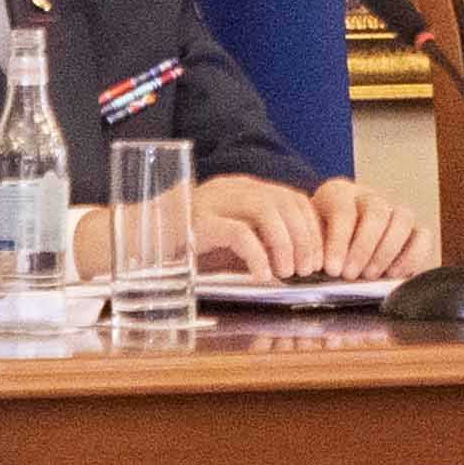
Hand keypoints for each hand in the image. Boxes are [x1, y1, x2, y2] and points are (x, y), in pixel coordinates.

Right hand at [184, 176, 319, 277]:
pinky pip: (239, 233)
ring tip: (288, 273)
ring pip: (266, 210)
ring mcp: (214, 201)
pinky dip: (258, 256)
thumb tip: (305, 264)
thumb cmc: (193, 250)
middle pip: (285, 202)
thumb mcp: (236, 244)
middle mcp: (232, 188)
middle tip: (308, 270)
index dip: (313, 228)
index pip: (294, 199)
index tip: (320, 259)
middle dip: (305, 238)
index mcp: (246, 190)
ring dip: (286, 244)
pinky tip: (262, 276)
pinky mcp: (198, 222)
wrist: (142, 247)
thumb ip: (266, 244)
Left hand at [301, 176, 430, 276]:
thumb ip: (317, 251)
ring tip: (370, 275)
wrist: (331, 250)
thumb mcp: (309, 243)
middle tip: (351, 274)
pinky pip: (423, 235)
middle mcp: (368, 197)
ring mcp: (392, 211)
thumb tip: (328, 267)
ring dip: (387, 251)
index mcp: (337, 193)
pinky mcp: (412, 230)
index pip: (343, 209)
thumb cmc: (318, 247)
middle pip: (376, 211)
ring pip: (403, 218)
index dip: (339, 241)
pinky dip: (412, 255)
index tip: (332, 269)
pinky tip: (394, 274)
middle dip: (364, 247)